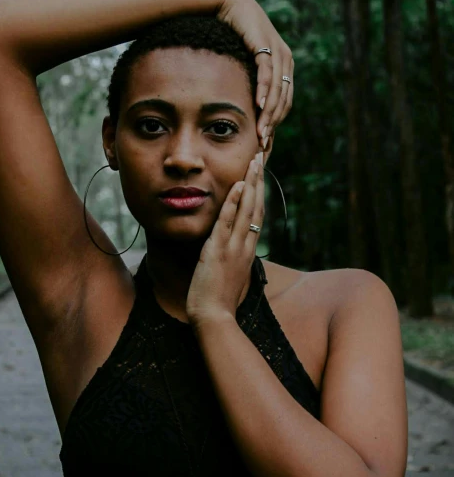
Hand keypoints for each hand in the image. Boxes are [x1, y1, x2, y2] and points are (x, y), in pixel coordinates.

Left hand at [186, 151, 264, 329]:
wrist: (214, 319)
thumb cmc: (220, 302)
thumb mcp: (232, 277)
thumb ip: (234, 260)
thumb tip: (235, 251)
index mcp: (247, 250)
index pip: (257, 215)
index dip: (259, 193)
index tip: (260, 174)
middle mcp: (245, 246)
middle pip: (257, 207)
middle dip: (259, 180)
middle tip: (261, 157)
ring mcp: (233, 248)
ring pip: (247, 210)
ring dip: (250, 184)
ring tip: (254, 162)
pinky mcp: (218, 251)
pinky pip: (227, 223)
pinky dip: (233, 203)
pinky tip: (236, 186)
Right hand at [216, 0, 293, 148]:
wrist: (228, 5)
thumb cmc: (232, 35)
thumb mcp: (244, 63)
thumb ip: (250, 81)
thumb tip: (245, 106)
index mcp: (284, 67)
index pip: (284, 102)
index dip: (275, 123)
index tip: (265, 141)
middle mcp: (285, 60)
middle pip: (284, 100)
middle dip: (273, 123)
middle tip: (263, 143)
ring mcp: (278, 52)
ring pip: (277, 89)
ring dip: (269, 112)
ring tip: (261, 131)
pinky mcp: (265, 45)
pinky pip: (267, 72)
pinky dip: (264, 89)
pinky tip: (259, 104)